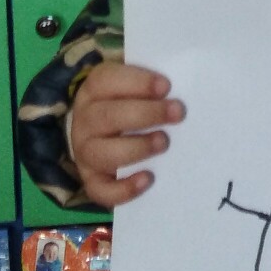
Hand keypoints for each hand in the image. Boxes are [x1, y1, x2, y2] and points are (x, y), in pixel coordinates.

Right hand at [70, 63, 183, 206]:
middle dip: (146, 114)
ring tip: (164, 142)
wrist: (104, 136)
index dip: (137, 82)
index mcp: (94, 91)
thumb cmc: (129, 105)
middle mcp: (85, 121)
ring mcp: (85, 152)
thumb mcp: (135, 88)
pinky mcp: (92, 180)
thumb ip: (154, 86)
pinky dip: (124, 188)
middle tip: (178, 113)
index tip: (166, 86)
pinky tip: (148, 179)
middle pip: (107, 116)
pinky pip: (101, 190)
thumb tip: (186, 88)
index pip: (106, 81)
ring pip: (102, 153)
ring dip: (136, 148)